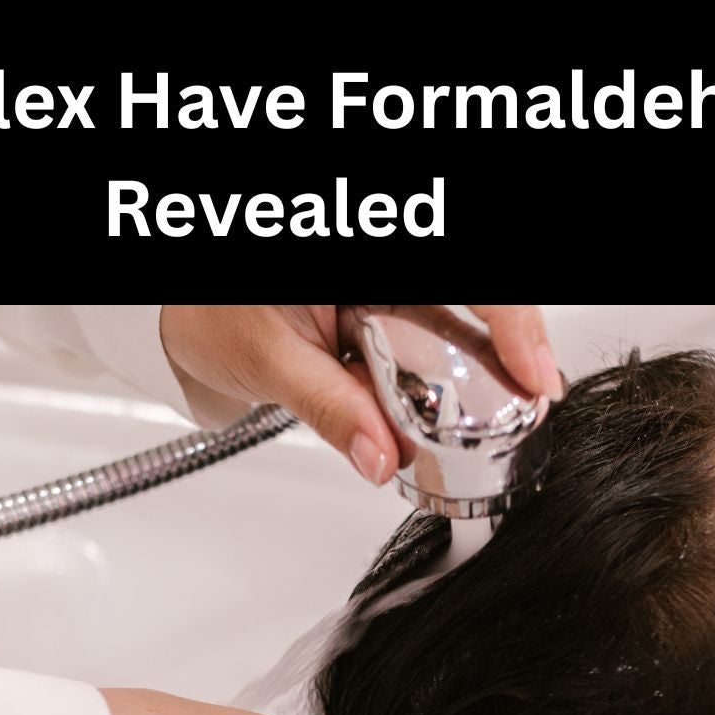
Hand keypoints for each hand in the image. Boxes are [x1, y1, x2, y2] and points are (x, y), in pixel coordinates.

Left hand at [159, 305, 563, 486]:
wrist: (180, 316)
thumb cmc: (211, 313)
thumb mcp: (269, 360)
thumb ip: (329, 407)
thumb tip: (381, 456)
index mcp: (360, 259)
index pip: (460, 281)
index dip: (511, 321)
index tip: (533, 373)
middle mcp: (381, 271)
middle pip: (471, 303)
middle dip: (507, 351)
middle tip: (532, 401)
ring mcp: (388, 292)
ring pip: (458, 326)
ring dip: (481, 371)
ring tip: (507, 409)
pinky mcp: (389, 317)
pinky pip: (434, 345)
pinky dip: (449, 381)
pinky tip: (463, 409)